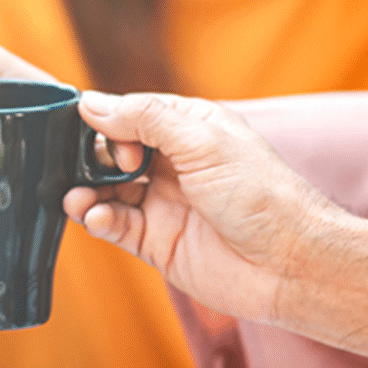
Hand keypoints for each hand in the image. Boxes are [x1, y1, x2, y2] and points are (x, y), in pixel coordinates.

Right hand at [62, 92, 348, 324]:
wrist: (289, 265)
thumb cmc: (262, 197)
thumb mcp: (203, 143)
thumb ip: (146, 120)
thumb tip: (93, 102)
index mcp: (190, 128)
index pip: (132, 113)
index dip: (112, 121)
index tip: (113, 138)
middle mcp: (174, 163)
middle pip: (113, 151)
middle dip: (95, 157)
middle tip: (106, 169)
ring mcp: (164, 203)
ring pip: (107, 190)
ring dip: (86, 190)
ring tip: (77, 198)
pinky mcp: (157, 242)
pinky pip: (114, 225)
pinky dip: (98, 219)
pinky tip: (97, 218)